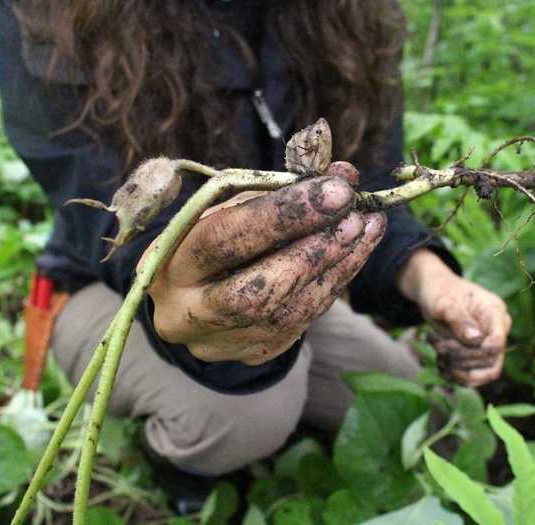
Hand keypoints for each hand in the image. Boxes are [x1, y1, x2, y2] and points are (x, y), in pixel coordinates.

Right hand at [141, 163, 385, 365]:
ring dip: (337, 265)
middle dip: (314, 249)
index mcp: (167, 263)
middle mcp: (186, 312)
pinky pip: (303, 321)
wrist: (192, 293)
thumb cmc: (213, 237)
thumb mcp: (230, 205)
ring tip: (367, 226)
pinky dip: (334, 282)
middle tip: (357, 214)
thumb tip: (342, 175)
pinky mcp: (251, 353)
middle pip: (257, 290)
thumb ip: (279, 189)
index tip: (336, 190)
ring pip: (288, 311)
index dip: (282, 215)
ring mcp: (219, 341)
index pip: (225, 238)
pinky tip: (356, 251)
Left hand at [398, 250, 511, 386]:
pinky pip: (476, 377)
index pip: (498, 340)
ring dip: (459, 369)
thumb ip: (458, 319)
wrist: (433, 292)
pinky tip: (441, 368)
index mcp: (494, 311)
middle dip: (459, 355)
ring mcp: (490, 344)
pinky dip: (457, 377)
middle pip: (490, 358)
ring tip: (438, 355)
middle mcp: (498, 329)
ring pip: (486, 372)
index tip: (456, 344)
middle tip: (436, 343)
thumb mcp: (444, 302)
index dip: (482, 350)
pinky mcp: (480, 356)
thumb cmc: (439, 292)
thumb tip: (476, 340)